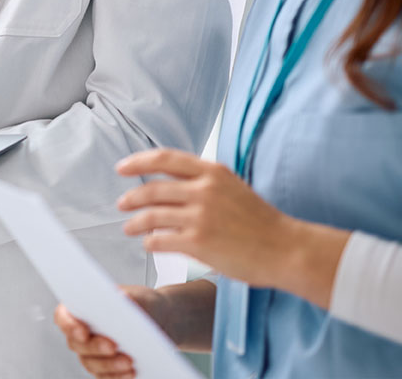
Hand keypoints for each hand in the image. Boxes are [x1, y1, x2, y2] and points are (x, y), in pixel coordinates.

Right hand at [54, 287, 159, 376]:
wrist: (159, 322)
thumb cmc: (143, 305)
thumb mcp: (140, 296)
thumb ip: (130, 296)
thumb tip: (121, 298)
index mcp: (82, 307)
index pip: (63, 316)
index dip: (69, 325)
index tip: (83, 332)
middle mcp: (83, 331)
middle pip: (76, 344)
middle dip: (95, 346)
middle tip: (113, 346)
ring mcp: (92, 353)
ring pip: (90, 363)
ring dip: (108, 365)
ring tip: (128, 361)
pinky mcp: (106, 370)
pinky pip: (105, 377)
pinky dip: (117, 376)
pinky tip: (131, 372)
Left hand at [116, 148, 296, 286]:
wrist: (286, 249)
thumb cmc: (259, 220)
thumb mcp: (231, 185)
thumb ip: (202, 179)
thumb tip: (167, 179)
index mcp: (212, 171)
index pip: (164, 159)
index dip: (138, 162)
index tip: (121, 168)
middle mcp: (203, 190)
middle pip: (153, 189)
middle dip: (131, 197)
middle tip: (121, 203)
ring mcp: (200, 216)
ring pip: (153, 215)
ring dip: (135, 222)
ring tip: (128, 227)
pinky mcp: (198, 243)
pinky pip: (161, 240)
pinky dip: (150, 242)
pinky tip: (149, 244)